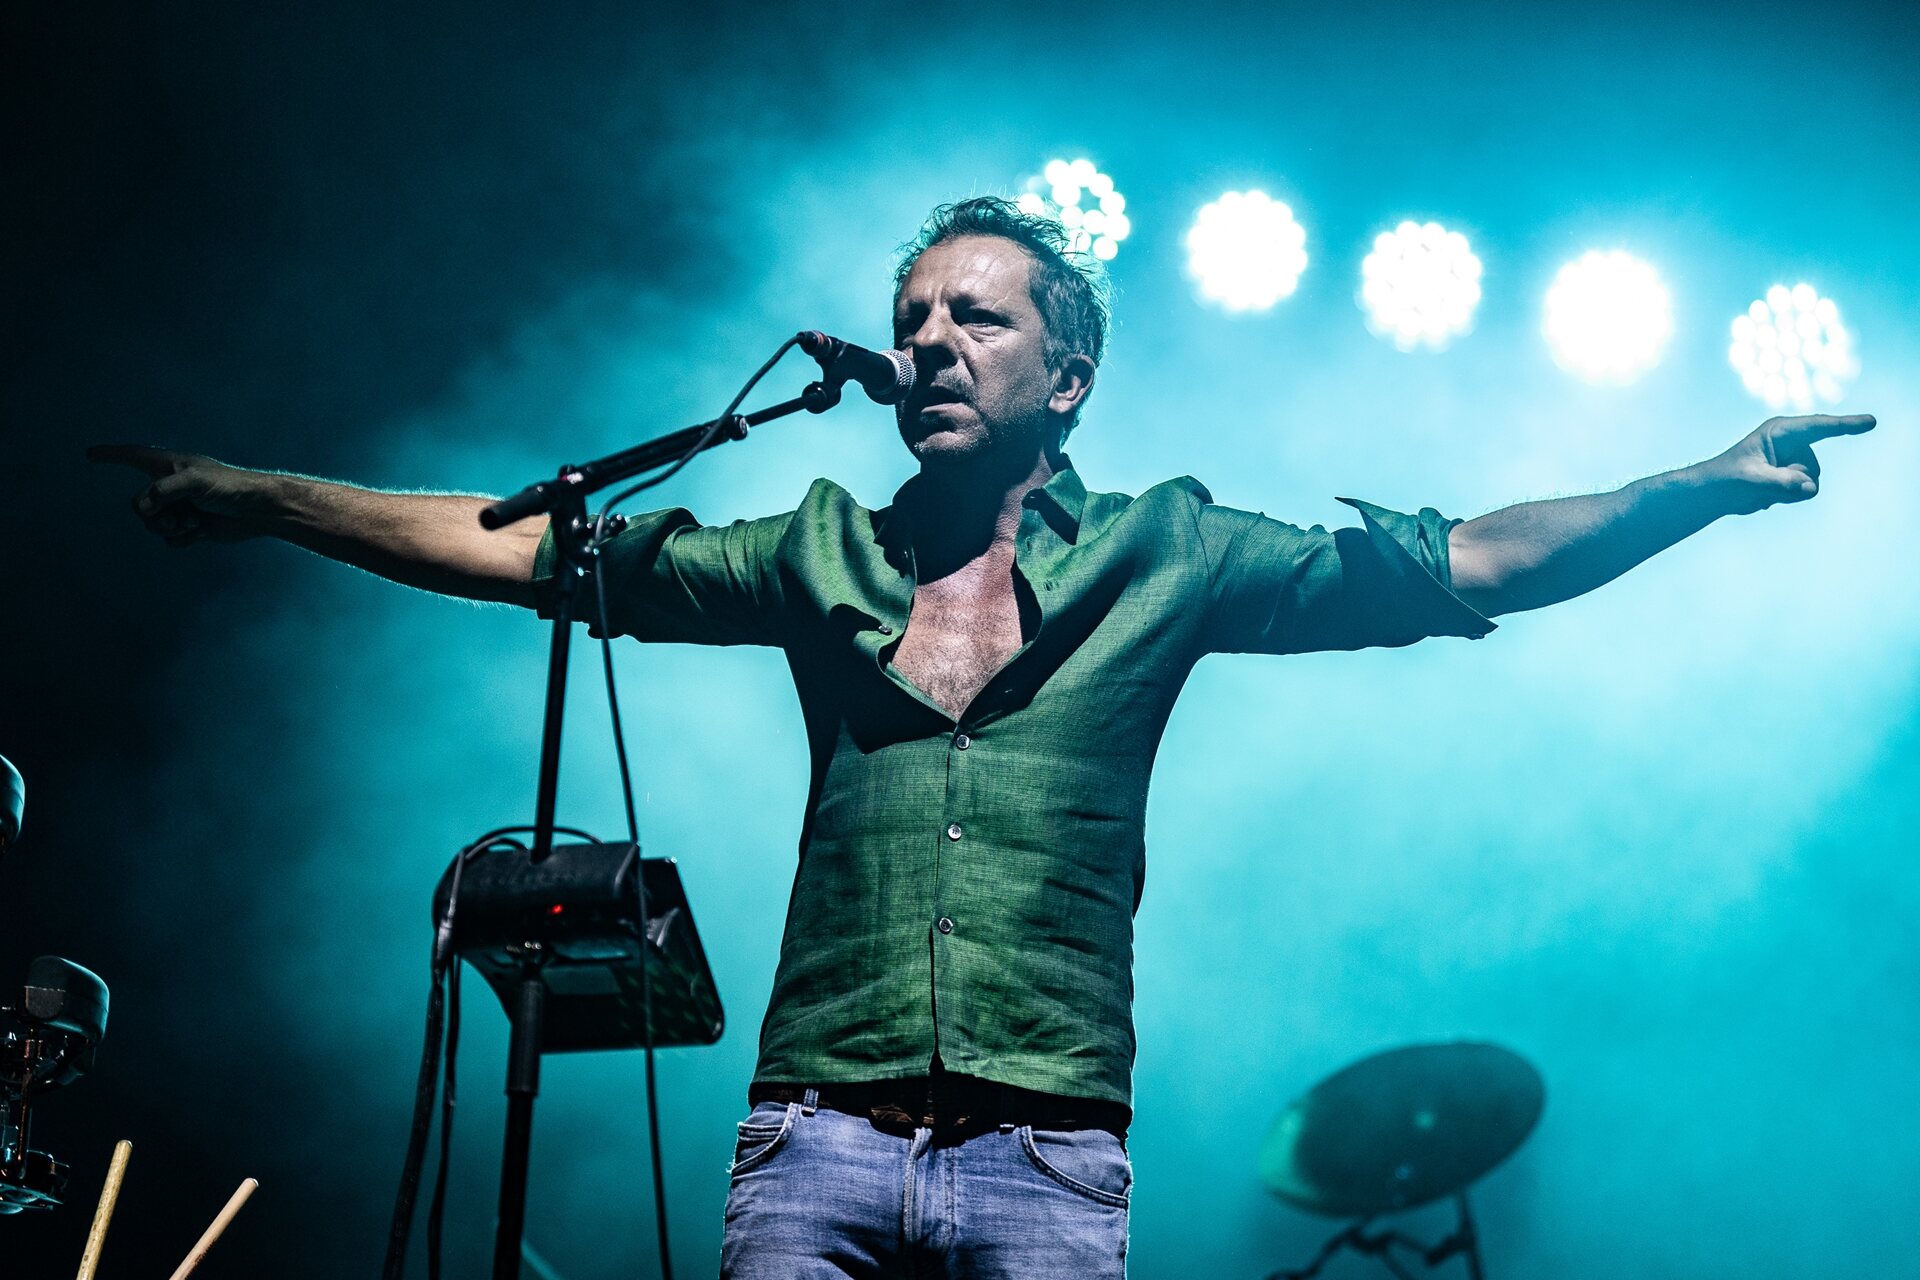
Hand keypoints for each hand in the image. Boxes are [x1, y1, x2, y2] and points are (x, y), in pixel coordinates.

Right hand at [86, 444, 272, 545]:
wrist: (259, 511)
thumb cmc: (231, 487)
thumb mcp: (195, 482)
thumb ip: (163, 491)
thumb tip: (140, 508)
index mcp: (169, 465)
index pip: (132, 456)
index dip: (110, 455)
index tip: (90, 454)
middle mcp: (171, 485)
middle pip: (139, 506)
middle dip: (157, 516)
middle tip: (181, 515)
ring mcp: (180, 506)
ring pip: (153, 525)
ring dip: (173, 528)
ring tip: (196, 521)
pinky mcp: (191, 526)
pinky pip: (171, 540)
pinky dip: (185, 539)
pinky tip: (204, 531)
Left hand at [1707, 413, 1876, 514]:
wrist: (1717, 493)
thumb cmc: (1727, 479)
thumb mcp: (1751, 481)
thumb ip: (1780, 484)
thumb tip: (1809, 488)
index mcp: (1780, 431)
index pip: (1818, 427)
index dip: (1846, 425)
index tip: (1870, 422)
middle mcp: (1793, 441)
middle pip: (1812, 468)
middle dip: (1791, 483)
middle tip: (1759, 484)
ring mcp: (1796, 457)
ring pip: (1811, 482)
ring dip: (1788, 492)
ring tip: (1762, 488)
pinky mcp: (1796, 473)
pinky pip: (1806, 490)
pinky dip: (1788, 497)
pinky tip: (1767, 493)